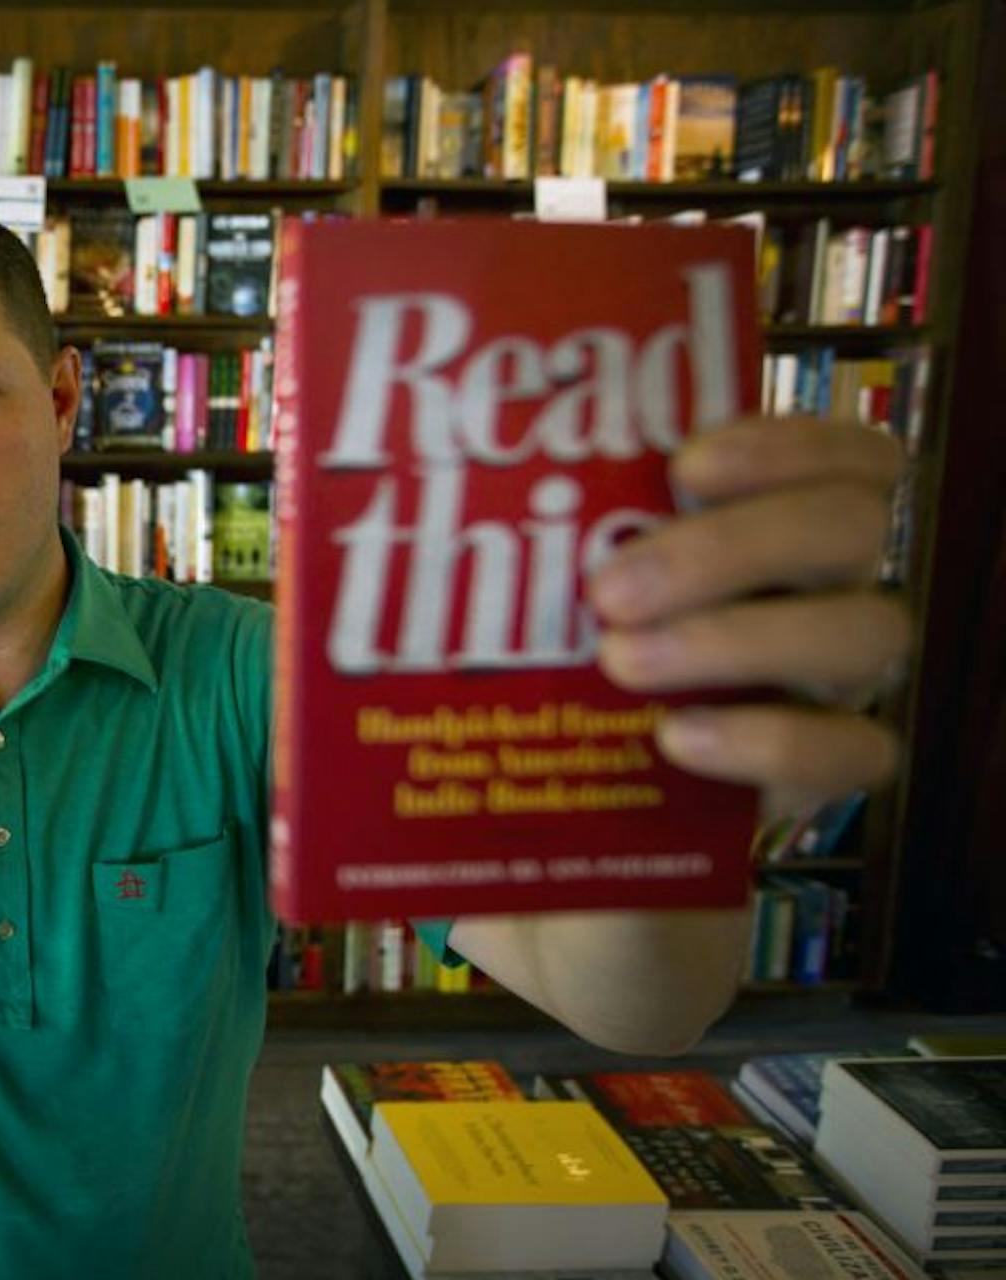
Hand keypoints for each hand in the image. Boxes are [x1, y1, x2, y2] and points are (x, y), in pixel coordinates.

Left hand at [590, 415, 908, 819]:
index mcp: (788, 520)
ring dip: (740, 639)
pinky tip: (679, 737)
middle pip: (848, 529)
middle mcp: (833, 587)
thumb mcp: (566, 581)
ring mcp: (843, 677)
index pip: (850, 455)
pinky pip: (852, 751)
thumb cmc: (573, 656)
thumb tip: (447, 470)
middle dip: (730, 547)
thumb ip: (555, 529)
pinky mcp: (834, 767)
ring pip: (865, 632)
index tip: (686, 464)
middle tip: (610, 590)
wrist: (586, 801)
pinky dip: (769, 741)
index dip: (789, 445)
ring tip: (620, 661)